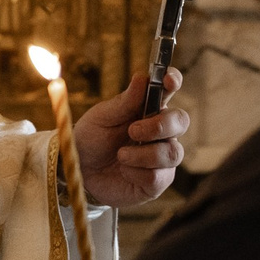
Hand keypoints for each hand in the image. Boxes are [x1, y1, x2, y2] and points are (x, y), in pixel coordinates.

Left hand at [77, 68, 187, 207]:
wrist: (79, 170)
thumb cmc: (92, 138)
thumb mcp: (102, 118)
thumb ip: (124, 102)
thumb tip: (142, 78)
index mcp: (148, 108)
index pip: (169, 89)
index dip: (174, 81)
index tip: (168, 80)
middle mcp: (161, 131)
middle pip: (181, 121)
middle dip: (160, 126)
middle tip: (133, 130)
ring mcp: (162, 157)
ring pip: (173, 153)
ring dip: (144, 154)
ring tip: (121, 155)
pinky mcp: (157, 181)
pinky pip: (158, 177)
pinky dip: (137, 173)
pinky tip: (124, 170)